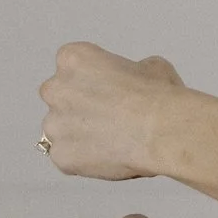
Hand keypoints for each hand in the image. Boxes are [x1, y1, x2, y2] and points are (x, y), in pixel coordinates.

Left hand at [38, 43, 185, 178]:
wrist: (164, 133)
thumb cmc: (160, 95)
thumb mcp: (151, 66)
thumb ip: (128, 72)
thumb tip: (130, 84)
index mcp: (73, 58)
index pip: (73, 64)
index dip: (94, 77)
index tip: (111, 87)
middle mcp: (55, 89)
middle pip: (61, 96)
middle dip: (80, 105)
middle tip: (111, 115)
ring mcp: (54, 125)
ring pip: (62, 129)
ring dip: (81, 133)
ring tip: (115, 140)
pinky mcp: (60, 155)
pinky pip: (68, 157)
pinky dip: (85, 159)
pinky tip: (112, 156)